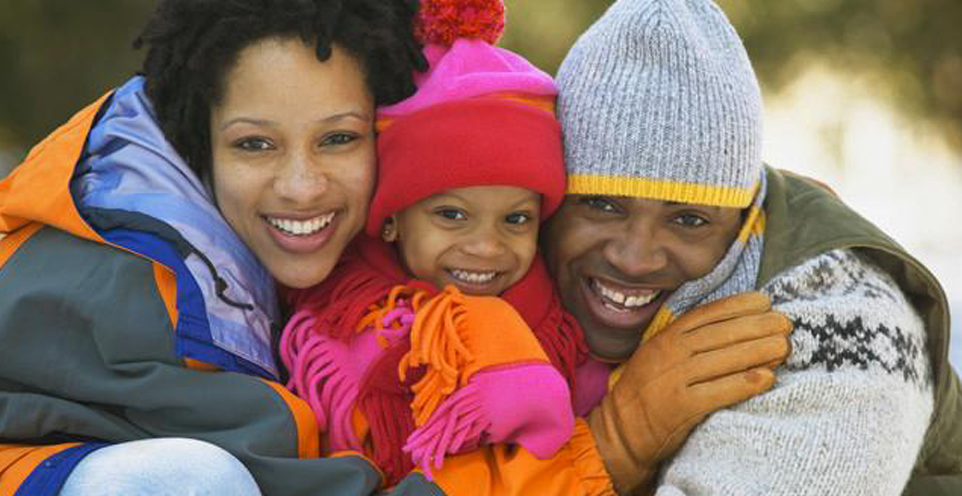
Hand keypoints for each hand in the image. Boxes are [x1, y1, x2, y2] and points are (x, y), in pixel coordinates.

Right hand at [588, 291, 791, 493]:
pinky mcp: (681, 406)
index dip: (737, 306)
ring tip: (783, 347)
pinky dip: (744, 384)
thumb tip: (735, 327)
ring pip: (723, 360)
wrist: (622, 429)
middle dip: (757, 326)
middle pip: (720, 334)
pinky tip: (767, 378)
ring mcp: (675, 378)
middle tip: (785, 324)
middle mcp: (671, 353)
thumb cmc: (647, 390)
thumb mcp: (659, 354)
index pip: (707, 314)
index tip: (764, 301)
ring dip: (758, 351)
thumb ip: (688, 340)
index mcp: (667, 337)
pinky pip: (719, 392)